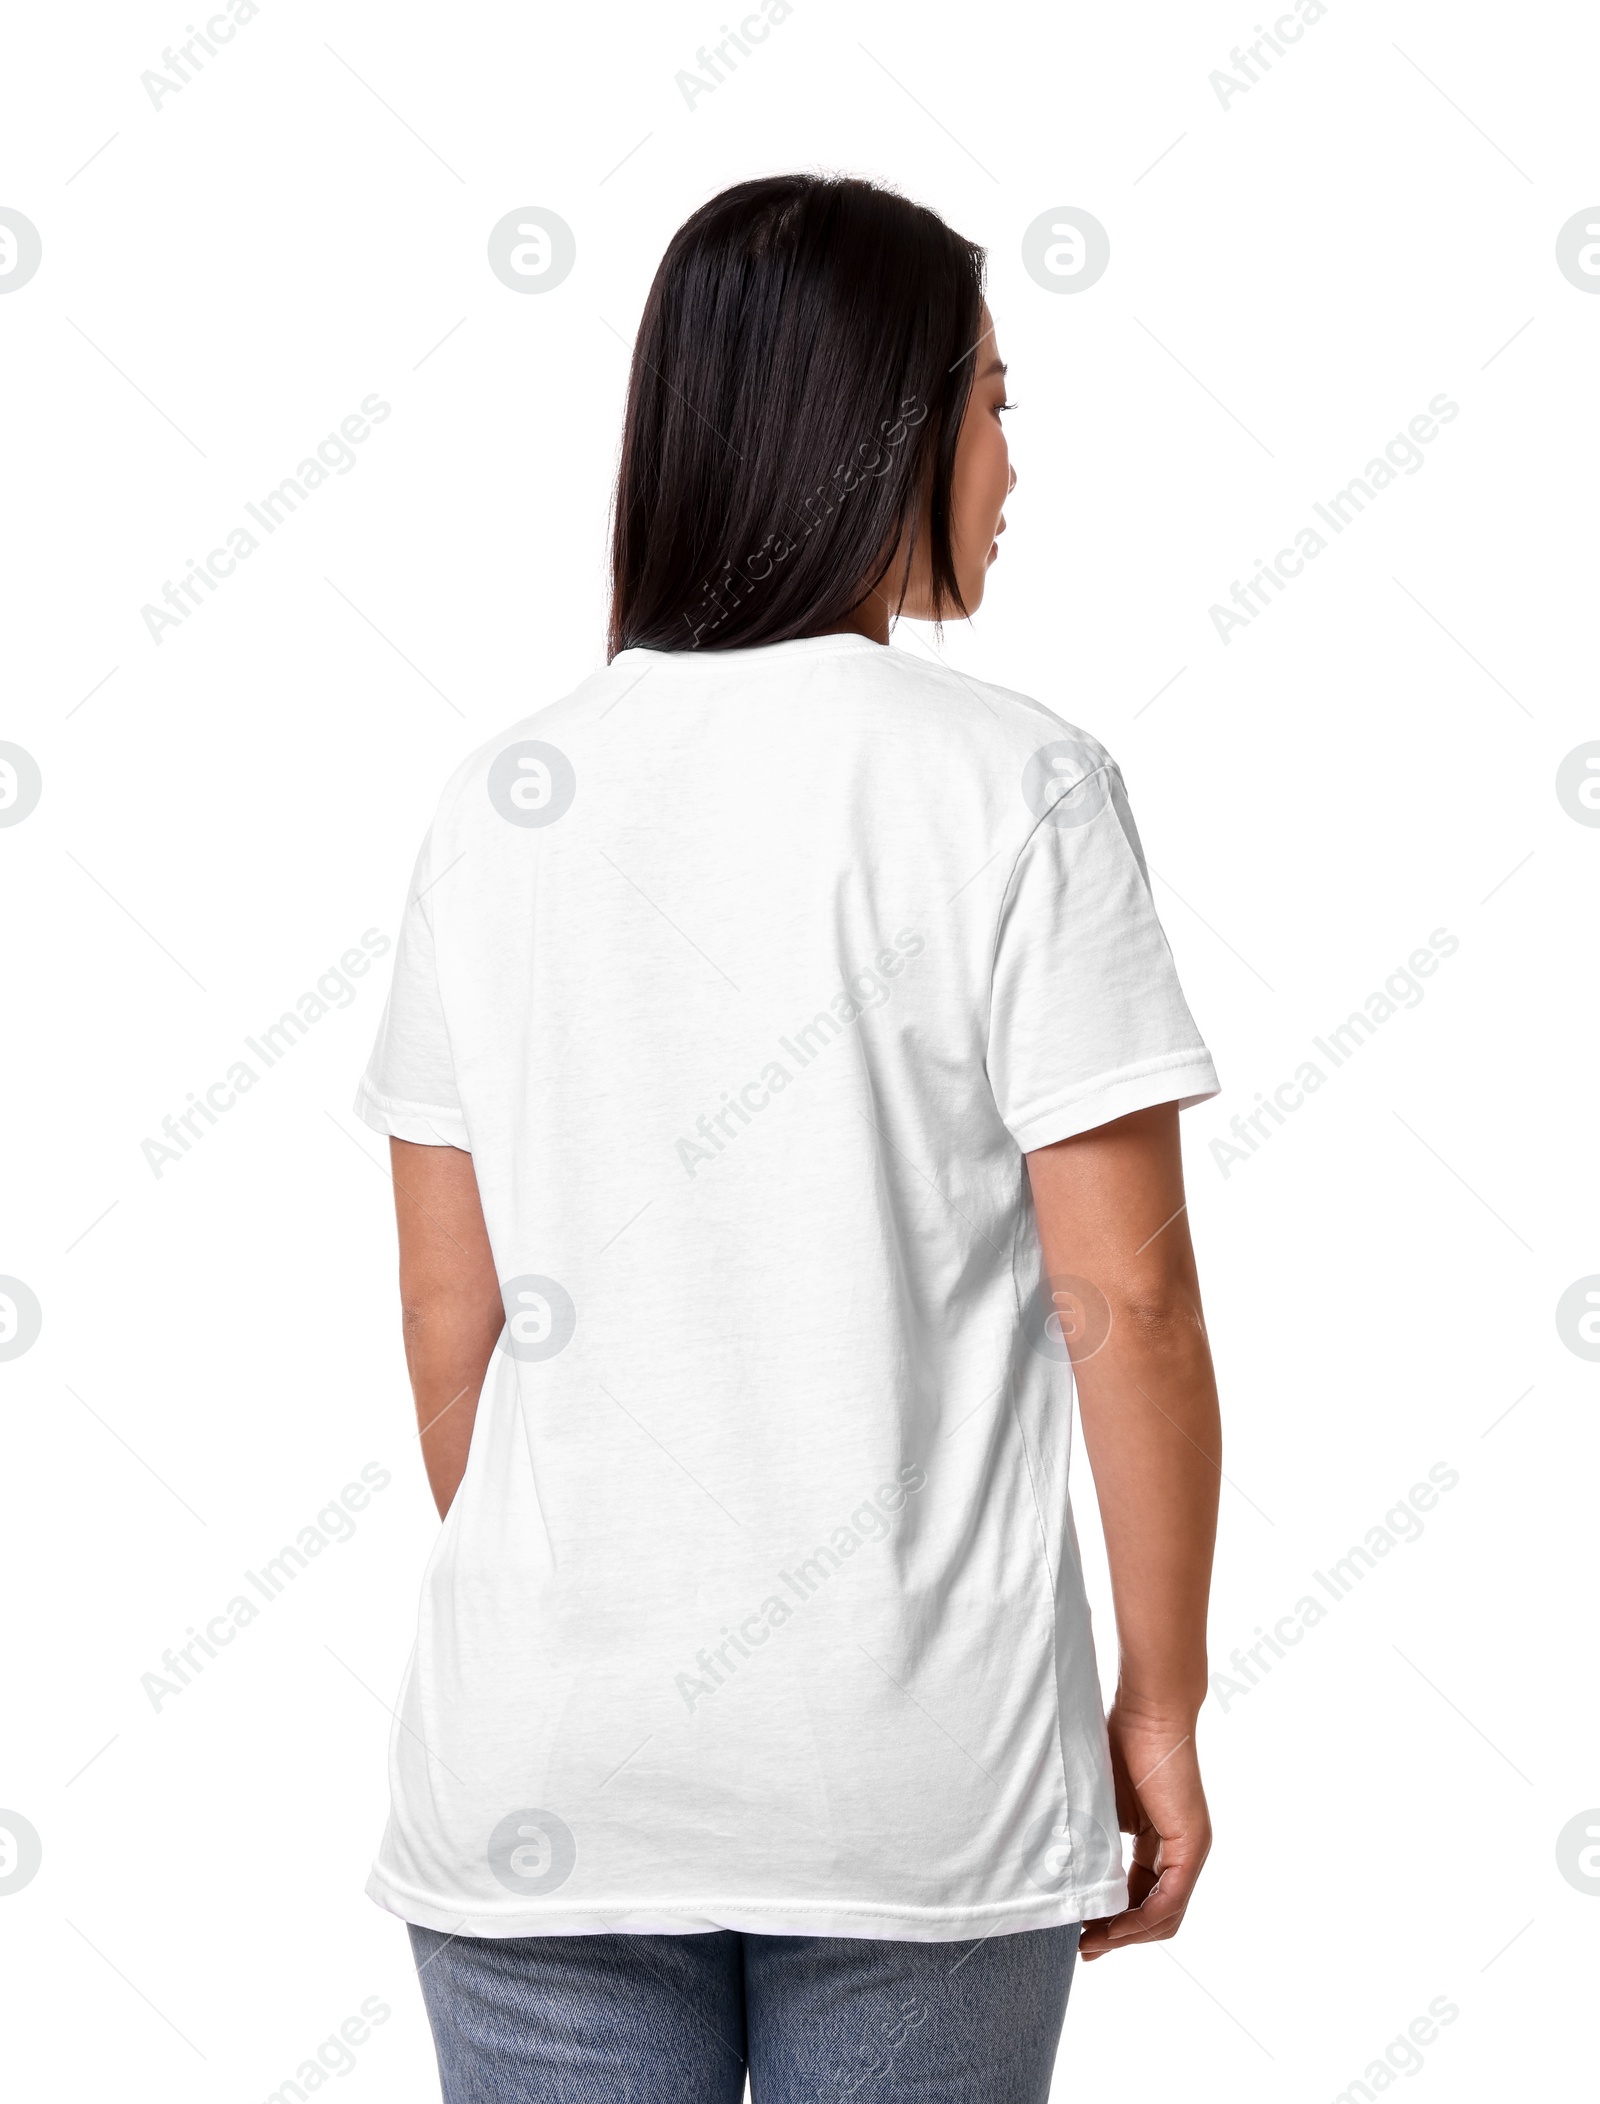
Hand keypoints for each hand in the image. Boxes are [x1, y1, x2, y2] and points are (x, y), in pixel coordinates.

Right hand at [1078, 1701, 1210, 1961]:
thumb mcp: (1098, 1803)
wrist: (1149, 1710)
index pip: (1139, 1895)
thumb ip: (1092, 1838)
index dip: (1111, 1919)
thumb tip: (1062, 1872)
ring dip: (1127, 1936)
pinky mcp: (1192, 1845)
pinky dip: (1142, 1920)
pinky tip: (1113, 1928)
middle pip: (1153, 1914)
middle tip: (1082, 1949)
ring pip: (1164, 1915)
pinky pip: (1170, 1900)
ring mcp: (1190, 1850)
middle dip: (1117, 1937)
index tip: (1077, 1931)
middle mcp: (1180, 1851)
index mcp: (1159, 1840)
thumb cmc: (1119, 1742)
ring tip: (1091, 1943)